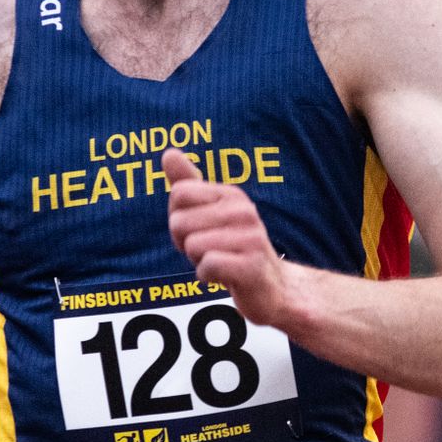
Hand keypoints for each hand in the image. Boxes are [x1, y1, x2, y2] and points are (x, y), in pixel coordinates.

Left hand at [162, 149, 292, 325]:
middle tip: (211, 251)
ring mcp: (250, 238)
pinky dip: (208, 276)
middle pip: (179, 222)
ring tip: (222, 262)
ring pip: (192, 245)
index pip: (179, 194)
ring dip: (199, 261)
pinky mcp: (252, 266)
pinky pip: (207, 266)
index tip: (199, 230)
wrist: (272, 287)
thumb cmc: (233, 248)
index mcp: (231, 195)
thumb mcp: (211, 213)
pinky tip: (225, 276)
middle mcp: (243, 211)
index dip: (178, 218)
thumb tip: (169, 153)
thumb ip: (189, 184)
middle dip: (185, 243)